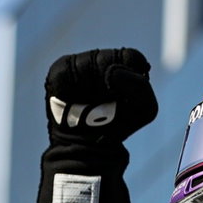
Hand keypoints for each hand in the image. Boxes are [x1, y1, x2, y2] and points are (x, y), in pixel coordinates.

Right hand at [37, 48, 157, 202]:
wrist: (87, 146)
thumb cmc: (116, 126)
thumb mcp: (144, 110)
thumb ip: (140, 86)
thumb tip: (110, 72)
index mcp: (121, 63)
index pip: (129, 56)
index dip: (129, 77)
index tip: (124, 98)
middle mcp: (98, 59)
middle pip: (107, 58)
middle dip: (109, 84)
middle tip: (104, 105)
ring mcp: (76, 64)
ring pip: (87, 63)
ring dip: (91, 88)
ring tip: (89, 105)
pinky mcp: (58, 73)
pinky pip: (67, 71)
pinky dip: (74, 87)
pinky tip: (75, 101)